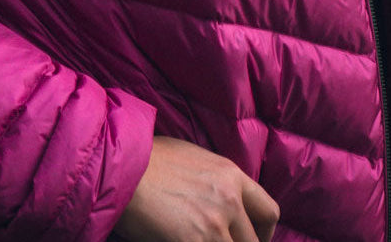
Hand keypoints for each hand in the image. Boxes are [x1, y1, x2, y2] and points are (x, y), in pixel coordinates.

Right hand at [115, 136, 278, 241]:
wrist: (121, 166)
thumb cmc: (149, 159)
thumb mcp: (193, 158)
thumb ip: (216, 180)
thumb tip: (224, 198)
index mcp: (231, 175)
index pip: (269, 211)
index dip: (264, 233)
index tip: (252, 240)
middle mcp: (229, 199)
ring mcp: (213, 224)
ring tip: (199, 239)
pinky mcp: (194, 241)